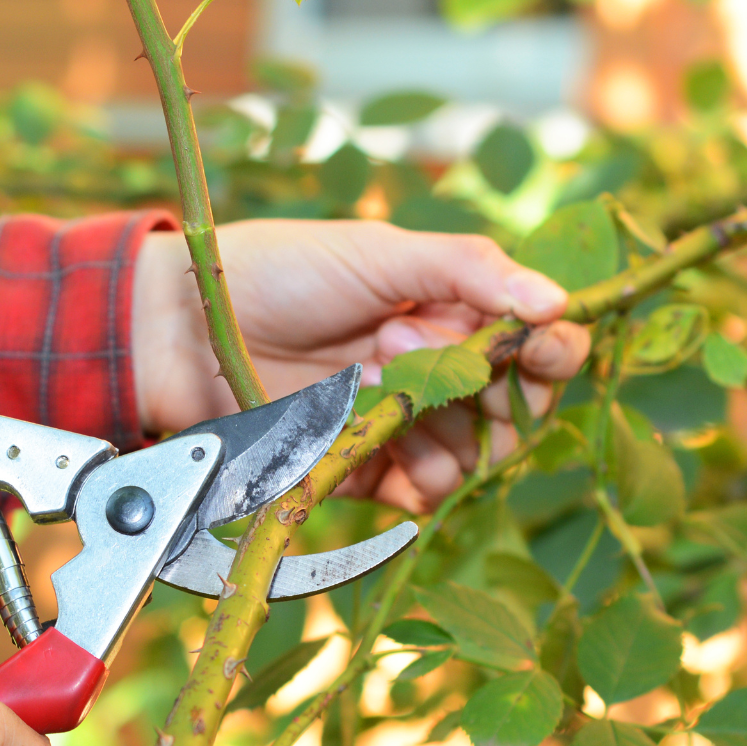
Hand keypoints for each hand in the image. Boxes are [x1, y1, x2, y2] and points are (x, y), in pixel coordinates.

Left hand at [133, 220, 590, 510]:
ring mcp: (403, 425)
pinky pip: (423, 493)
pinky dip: (420, 476)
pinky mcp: (365, 469)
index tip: (544, 346)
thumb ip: (470, 270)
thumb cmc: (282, 271)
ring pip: (474, 456)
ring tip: (374, 374)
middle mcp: (438, 371)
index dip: (552, 351)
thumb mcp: (382, 252)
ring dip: (443, 424)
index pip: (537, 345)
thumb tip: (558, 301)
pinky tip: (383, 439)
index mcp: (453, 312)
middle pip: (515, 411)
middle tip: (410, 344)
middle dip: (490, 388)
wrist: (189, 327)